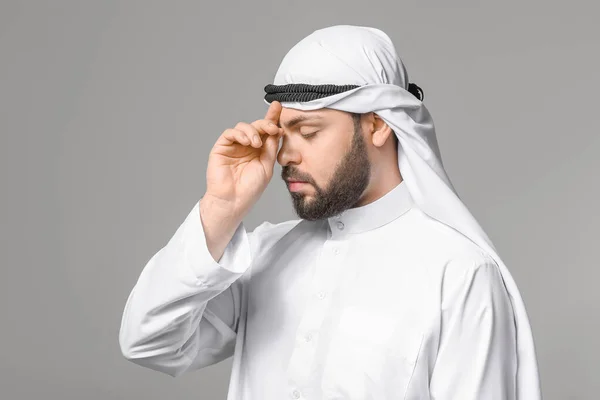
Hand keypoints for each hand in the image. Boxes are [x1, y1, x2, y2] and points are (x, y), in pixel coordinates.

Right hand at [204, 101, 282, 215]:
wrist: (234, 201)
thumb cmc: (250, 188)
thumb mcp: (267, 166)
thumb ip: (271, 147)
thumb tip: (278, 129)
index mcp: (259, 151)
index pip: (266, 131)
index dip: (272, 118)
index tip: (278, 107)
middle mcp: (247, 146)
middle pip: (256, 126)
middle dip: (265, 123)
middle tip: (272, 127)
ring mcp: (234, 146)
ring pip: (243, 127)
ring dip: (253, 131)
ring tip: (256, 144)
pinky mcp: (221, 148)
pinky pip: (230, 133)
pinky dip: (239, 134)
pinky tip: (247, 142)